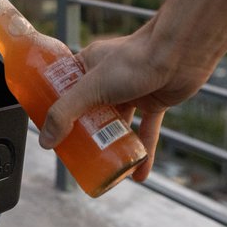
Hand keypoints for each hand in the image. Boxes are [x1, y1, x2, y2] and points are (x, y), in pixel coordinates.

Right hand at [38, 28, 210, 182]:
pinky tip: (139, 173)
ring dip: (114, 145)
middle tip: (77, 157)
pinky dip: (143, 150)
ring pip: (119, 123)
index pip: (66, 90)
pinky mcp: (154, 102)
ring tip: (105, 168)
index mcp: (89, 65)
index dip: (58, 111)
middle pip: (92, 111)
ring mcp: (132, 90)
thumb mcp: (92, 87)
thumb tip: (46, 141)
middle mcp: (109, 78)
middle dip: (86, 135)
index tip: (52, 133)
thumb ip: (66, 113)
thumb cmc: (135, 61)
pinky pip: (146, 130)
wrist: (179, 54)